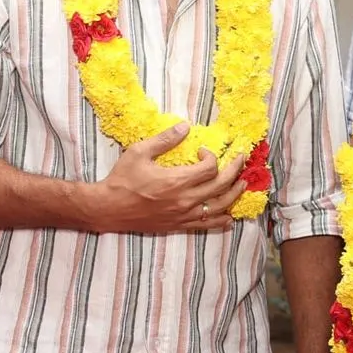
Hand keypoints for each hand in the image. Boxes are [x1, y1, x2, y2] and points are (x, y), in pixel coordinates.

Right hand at [93, 123, 245, 233]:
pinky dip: (222, 221)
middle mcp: (184, 200)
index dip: (211, 156)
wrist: (109, 209)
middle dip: (235, 171)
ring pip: (219, 208)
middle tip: (241, 159)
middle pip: (221, 186)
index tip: (203, 151)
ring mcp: (183, 215)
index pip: (209, 168)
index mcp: (176, 181)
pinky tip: (230, 217)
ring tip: (243, 184)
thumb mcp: (139, 152)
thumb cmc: (122, 179)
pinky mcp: (179, 226)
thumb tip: (185, 127)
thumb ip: (164, 139)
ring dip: (235, 195)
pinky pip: (207, 225)